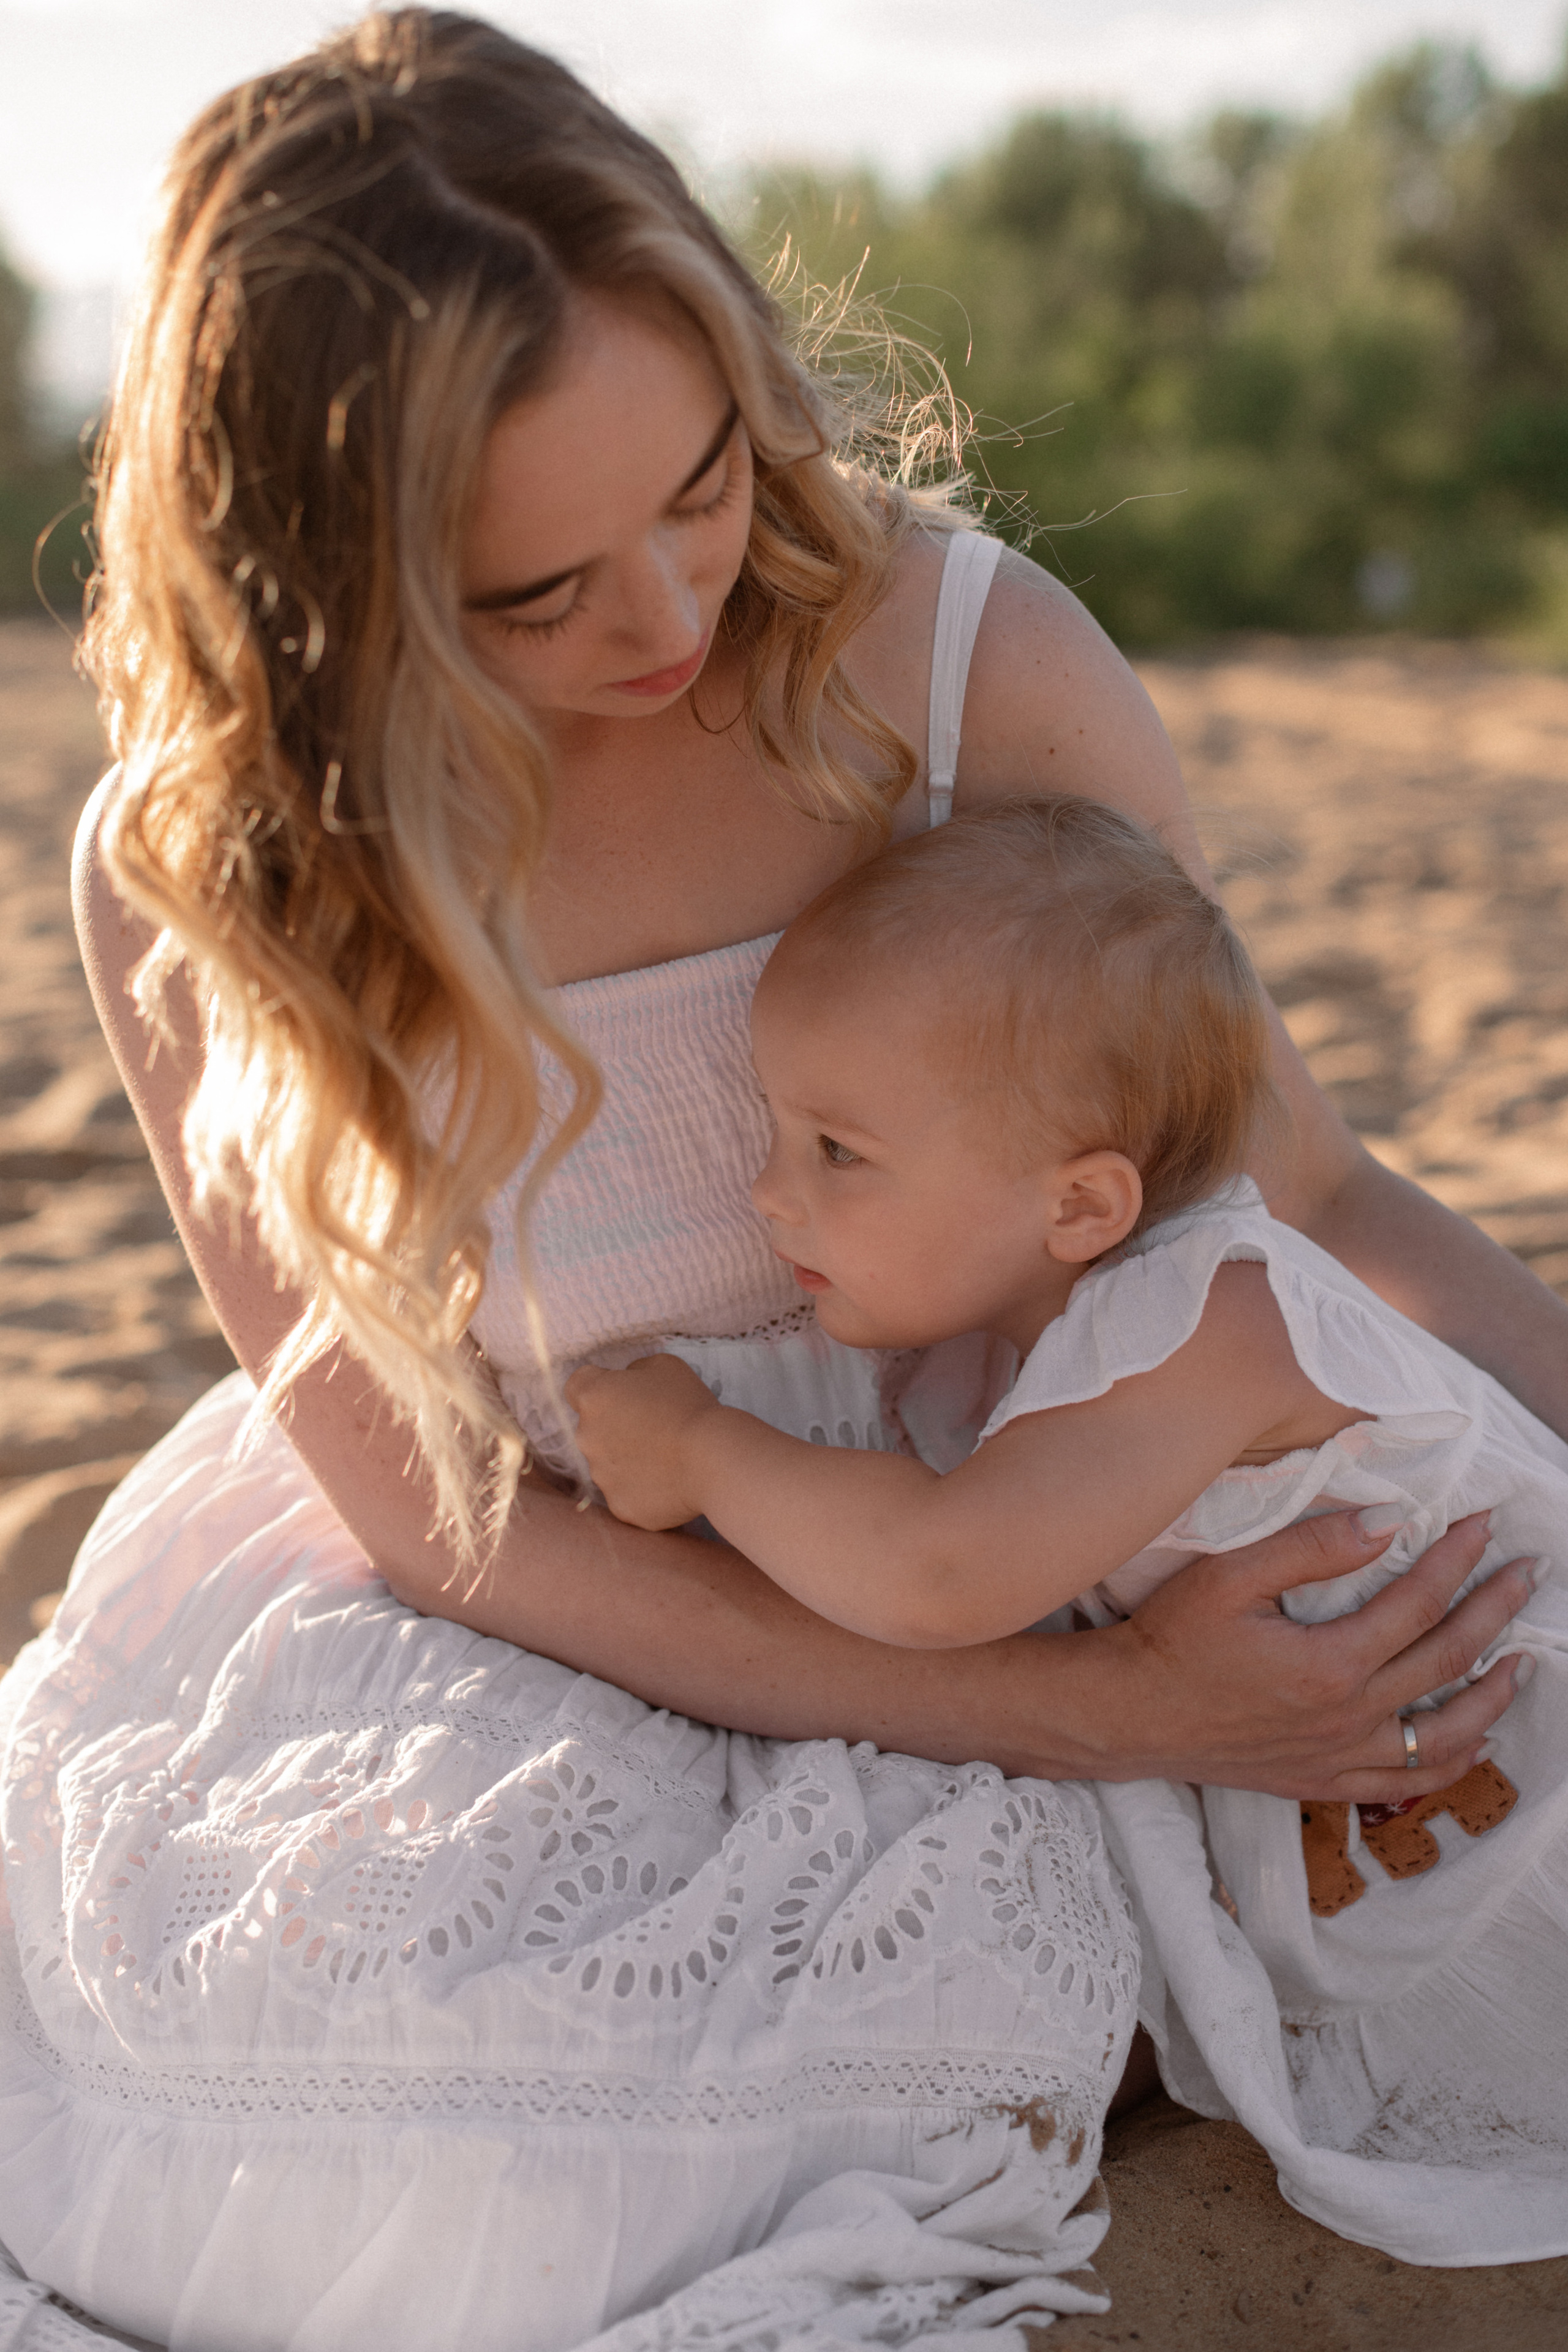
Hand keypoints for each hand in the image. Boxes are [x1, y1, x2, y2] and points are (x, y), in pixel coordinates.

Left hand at [565, 1355, 721, 1529]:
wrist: (711, 1458)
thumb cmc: (689, 1405)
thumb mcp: (663, 1366)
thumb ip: (635, 1372)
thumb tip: (627, 1385)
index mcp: (594, 1396)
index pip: (577, 1387)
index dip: (600, 1388)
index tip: (624, 1394)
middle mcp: (586, 1437)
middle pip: (593, 1429)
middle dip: (615, 1427)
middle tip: (654, 1429)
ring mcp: (600, 1476)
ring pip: (608, 1464)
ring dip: (628, 1459)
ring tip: (667, 1459)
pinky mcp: (619, 1506)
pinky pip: (626, 1493)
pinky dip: (643, 1489)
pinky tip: (670, 1483)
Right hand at [1098, 1509, 1532, 1800]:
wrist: (1127, 1714)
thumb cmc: (1170, 1640)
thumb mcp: (1228, 1578)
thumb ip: (1311, 1549)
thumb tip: (1387, 1524)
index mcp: (1329, 1664)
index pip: (1418, 1600)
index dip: (1458, 1557)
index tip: (1484, 1523)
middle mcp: (1347, 1718)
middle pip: (1447, 1659)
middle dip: (1495, 1609)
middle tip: (1529, 1573)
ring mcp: (1339, 1757)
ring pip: (1445, 1733)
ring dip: (1494, 1692)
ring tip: (1524, 1659)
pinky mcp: (1322, 1781)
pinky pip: (1407, 1782)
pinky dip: (1451, 1763)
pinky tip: (1474, 1739)